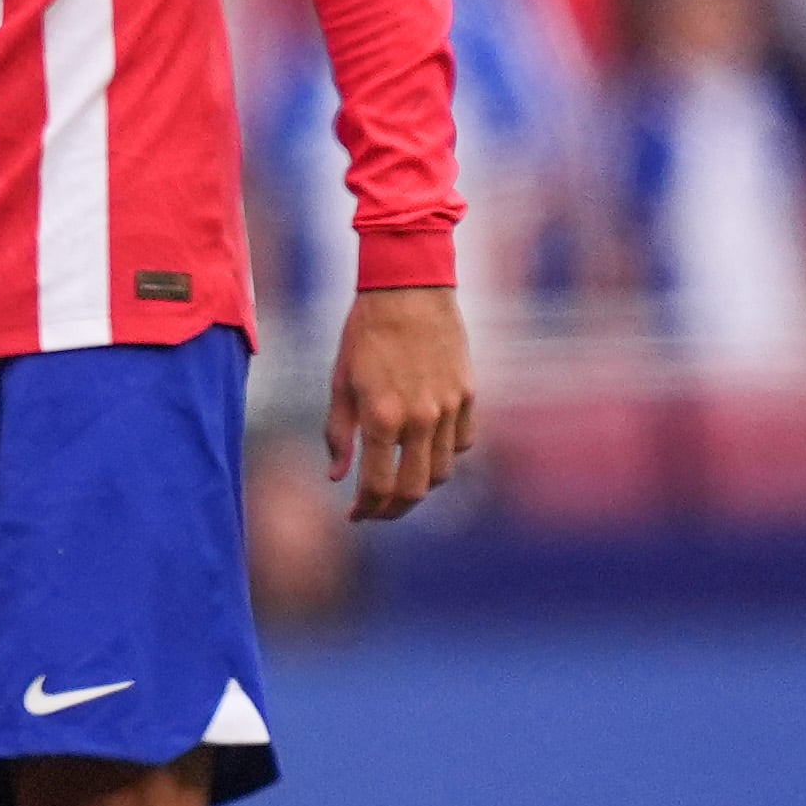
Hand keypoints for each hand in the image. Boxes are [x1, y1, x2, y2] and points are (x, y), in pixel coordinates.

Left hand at [328, 284, 473, 521]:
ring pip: (441, 471)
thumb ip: (338, 434)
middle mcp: (420, 418)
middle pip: (415, 489)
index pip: (377, 485)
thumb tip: (337, 477)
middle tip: (375, 512)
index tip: (354, 516)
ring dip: (419, 487)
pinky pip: (463, 443)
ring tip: (398, 484)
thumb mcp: (340, 382)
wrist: (409, 290)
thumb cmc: (364, 333)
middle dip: (393, 510)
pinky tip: (424, 453)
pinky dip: (445, 457)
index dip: (365, 509)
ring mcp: (450, 408)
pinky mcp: (468, 394)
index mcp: (382, 417)